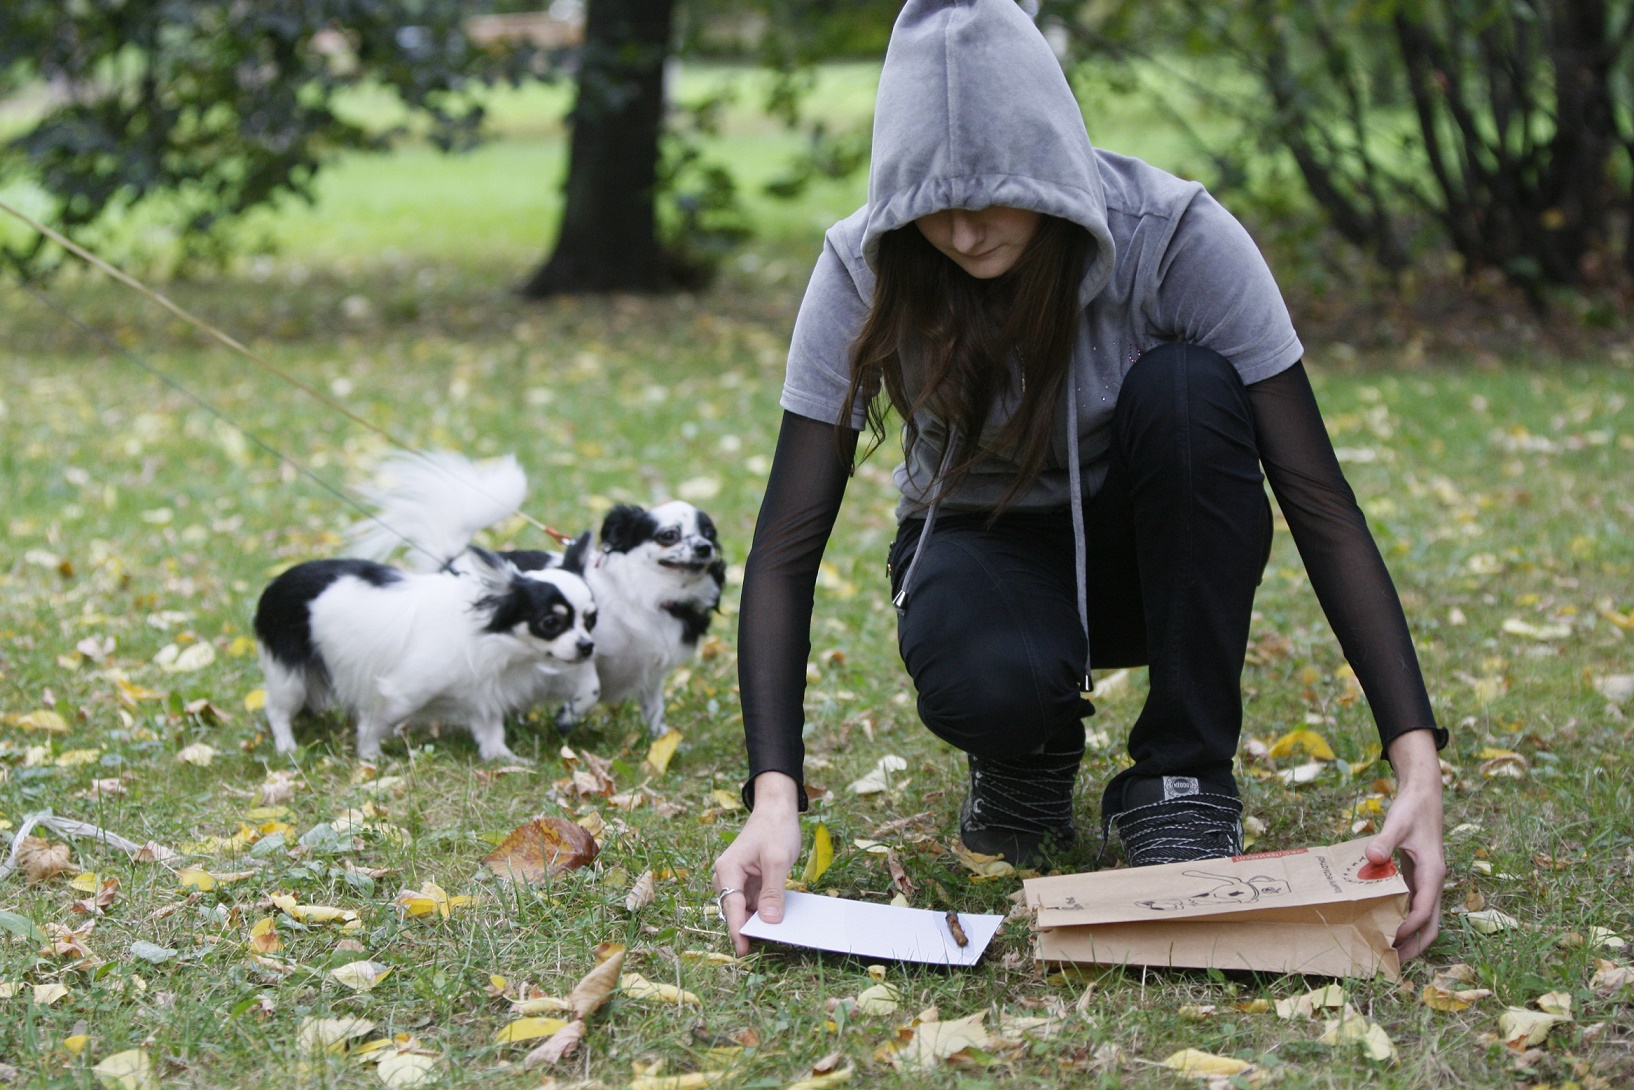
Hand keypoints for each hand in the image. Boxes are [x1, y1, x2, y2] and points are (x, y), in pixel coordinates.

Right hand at [712, 771, 803, 955]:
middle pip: (734, 910)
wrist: (777, 809)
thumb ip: (772, 891)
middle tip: (768, 944)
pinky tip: (777, 918)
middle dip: (748, 927)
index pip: (731, 906)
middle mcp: (726, 875)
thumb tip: (770, 921)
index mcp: (728, 868)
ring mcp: (737, 879)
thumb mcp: (778, 860)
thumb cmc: (775, 828)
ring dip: (756, 920)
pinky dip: (763, 911)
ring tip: (777, 934)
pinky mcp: (748, 881)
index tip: (743, 950)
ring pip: (743, 909)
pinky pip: (753, 902)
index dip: (737, 930)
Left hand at [1369, 729, 1444, 960]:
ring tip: (1386, 952)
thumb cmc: (1412, 810)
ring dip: (1410, 937)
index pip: (1424, 909)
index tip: (1388, 938)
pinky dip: (1404, 920)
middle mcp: (1434, 882)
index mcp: (1433, 873)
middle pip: (1431, 924)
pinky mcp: (1418, 878)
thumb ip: (1385, 841)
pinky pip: (1415, 906)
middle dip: (1414, 945)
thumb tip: (1373, 859)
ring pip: (1425, 919)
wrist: (1424, 797)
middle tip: (1390, 962)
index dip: (1408, 927)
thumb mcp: (1397, 822)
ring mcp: (1427, 882)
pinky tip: (1384, 924)